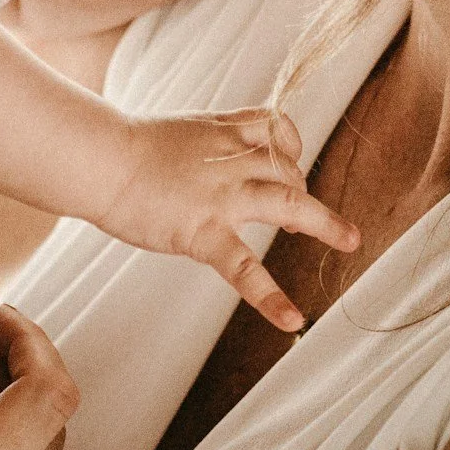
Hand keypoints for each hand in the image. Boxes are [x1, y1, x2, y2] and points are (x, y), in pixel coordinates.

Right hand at [92, 111, 358, 331]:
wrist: (98, 160)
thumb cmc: (127, 149)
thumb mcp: (180, 132)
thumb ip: (208, 142)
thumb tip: (219, 157)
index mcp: (222, 133)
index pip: (276, 128)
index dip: (288, 145)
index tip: (286, 161)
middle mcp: (230, 161)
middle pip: (288, 166)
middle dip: (306, 189)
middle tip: (313, 216)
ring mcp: (221, 196)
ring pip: (287, 200)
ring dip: (323, 221)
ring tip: (351, 240)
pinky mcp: (203, 231)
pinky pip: (245, 268)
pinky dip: (271, 297)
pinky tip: (293, 321)